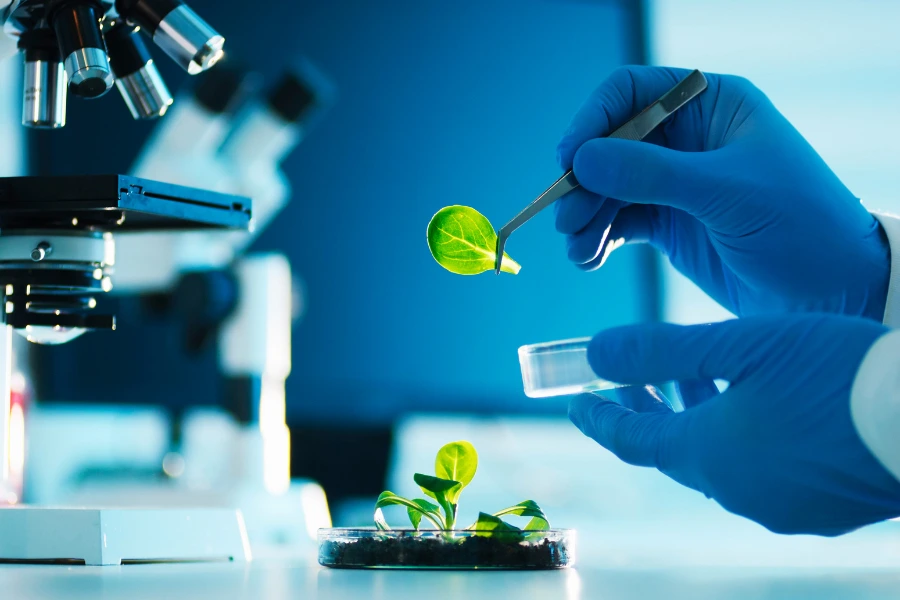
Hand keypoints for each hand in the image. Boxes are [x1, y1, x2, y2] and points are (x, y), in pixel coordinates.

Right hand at [556, 66, 889, 320]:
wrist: (832, 292)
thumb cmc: (801, 225)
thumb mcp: (727, 193)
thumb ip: (653, 174)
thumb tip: (582, 160)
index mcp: (711, 106)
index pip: (632, 93)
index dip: (593, 120)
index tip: (569, 160)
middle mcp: (688, 138)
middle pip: (610, 145)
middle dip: (583, 182)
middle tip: (567, 219)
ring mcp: (675, 183)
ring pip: (607, 188)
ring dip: (585, 217)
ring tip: (579, 250)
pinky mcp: (669, 224)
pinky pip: (618, 223)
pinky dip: (598, 239)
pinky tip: (590, 260)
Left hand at [568, 314, 899, 535]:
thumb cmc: (835, 372)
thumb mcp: (740, 345)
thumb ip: (660, 349)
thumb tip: (594, 352)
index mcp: (708, 453)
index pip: (631, 441)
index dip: (599, 418)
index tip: (576, 403)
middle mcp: (737, 489)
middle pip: (671, 452)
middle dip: (646, 414)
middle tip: (629, 385)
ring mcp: (781, 505)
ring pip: (717, 461)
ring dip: (694, 420)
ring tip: (694, 377)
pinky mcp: (819, 507)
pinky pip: (759, 473)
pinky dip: (738, 438)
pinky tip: (757, 405)